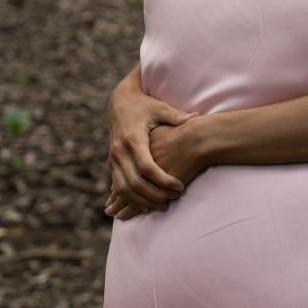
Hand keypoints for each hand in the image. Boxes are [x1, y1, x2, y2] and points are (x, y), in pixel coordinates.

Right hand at [105, 70, 197, 219]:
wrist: (120, 102)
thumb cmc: (145, 105)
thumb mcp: (160, 108)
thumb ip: (176, 116)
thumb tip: (196, 116)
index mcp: (133, 138)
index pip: (147, 167)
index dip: (163, 180)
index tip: (179, 187)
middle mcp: (120, 151)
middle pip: (134, 183)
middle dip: (154, 195)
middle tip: (173, 199)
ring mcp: (113, 159)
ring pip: (123, 189)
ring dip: (141, 201)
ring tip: (163, 205)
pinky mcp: (111, 164)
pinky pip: (119, 187)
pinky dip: (131, 199)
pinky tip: (147, 204)